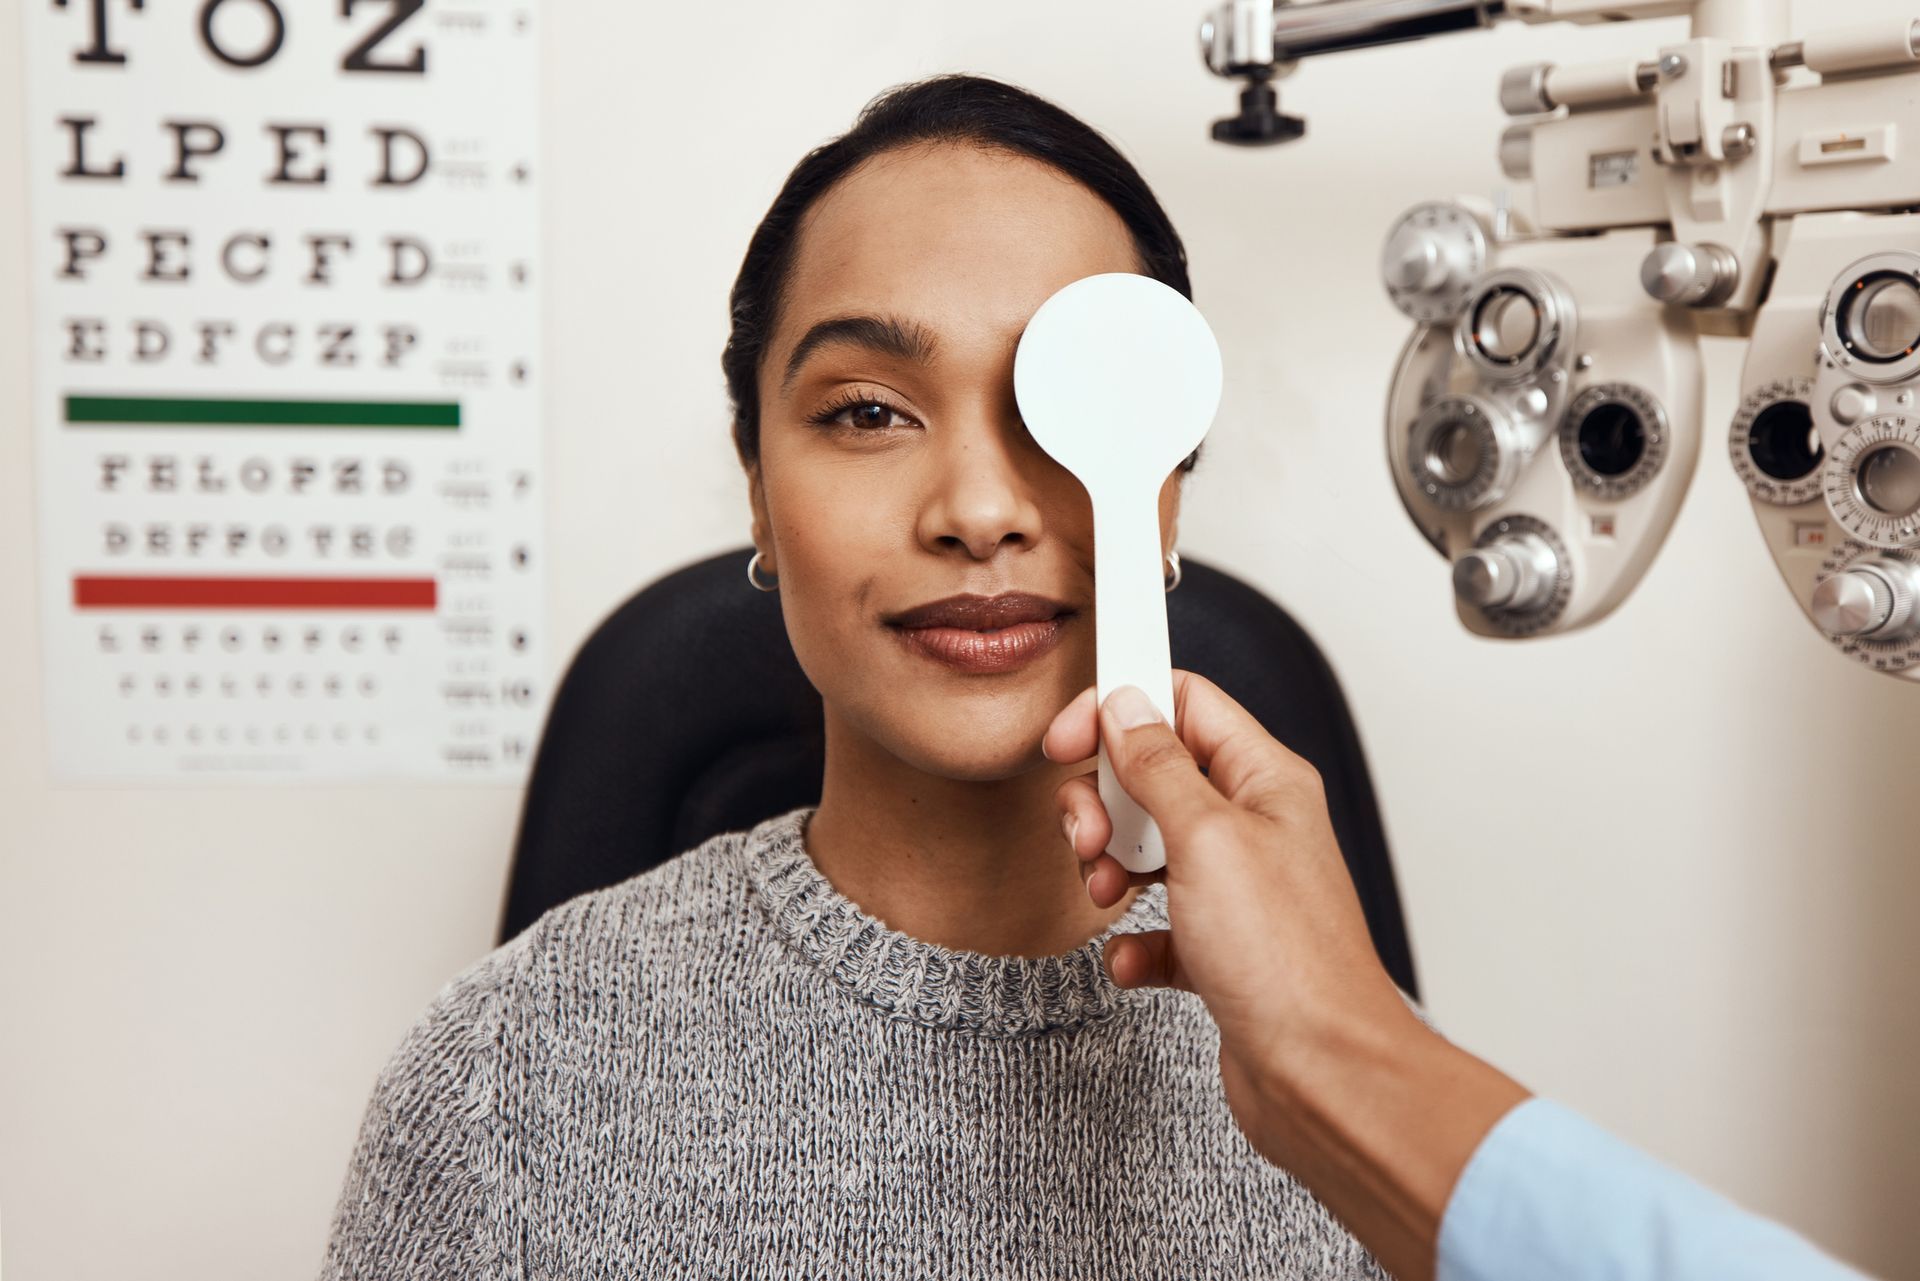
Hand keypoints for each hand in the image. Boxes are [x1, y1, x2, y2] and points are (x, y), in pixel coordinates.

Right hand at [1042, 670, 1415, 1127]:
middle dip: (1103, 801)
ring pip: (1148, 849)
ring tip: (1107, 893)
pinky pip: (1156, 926)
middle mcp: (1254, 828)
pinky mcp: (1220, 951)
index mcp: (1266, 781)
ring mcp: (1237, 891)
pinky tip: (1133, 958)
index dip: (1120, 709)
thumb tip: (1126, 706)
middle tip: (1088, 836)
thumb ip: (1158, 766)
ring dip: (1109, 866)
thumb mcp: (1206, 838)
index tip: (1066, 740)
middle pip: (1154, 776)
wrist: (1320, 1076)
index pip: (1186, 703)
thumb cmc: (1287, 960)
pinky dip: (1131, 939)